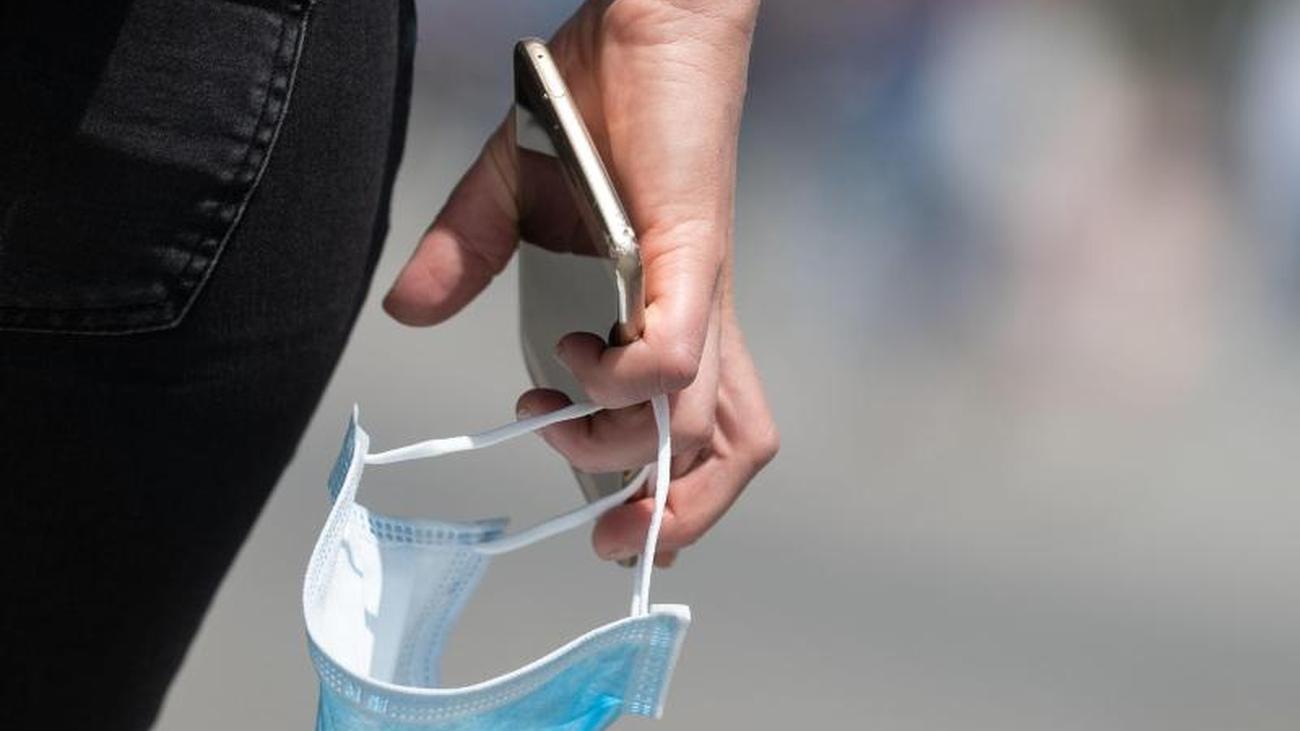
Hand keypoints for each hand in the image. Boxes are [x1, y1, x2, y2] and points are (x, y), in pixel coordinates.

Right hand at [384, 0, 775, 563]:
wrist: (646, 21)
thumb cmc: (593, 105)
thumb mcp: (509, 195)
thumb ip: (463, 255)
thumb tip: (405, 308)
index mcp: (671, 314)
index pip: (703, 431)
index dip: (678, 497)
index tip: (611, 522)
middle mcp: (698, 316)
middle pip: (726, 453)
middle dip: (668, 516)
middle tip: (602, 531)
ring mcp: (698, 289)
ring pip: (700, 424)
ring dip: (627, 458)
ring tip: (563, 426)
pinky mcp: (690, 252)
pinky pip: (673, 356)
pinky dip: (620, 381)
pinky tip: (574, 354)